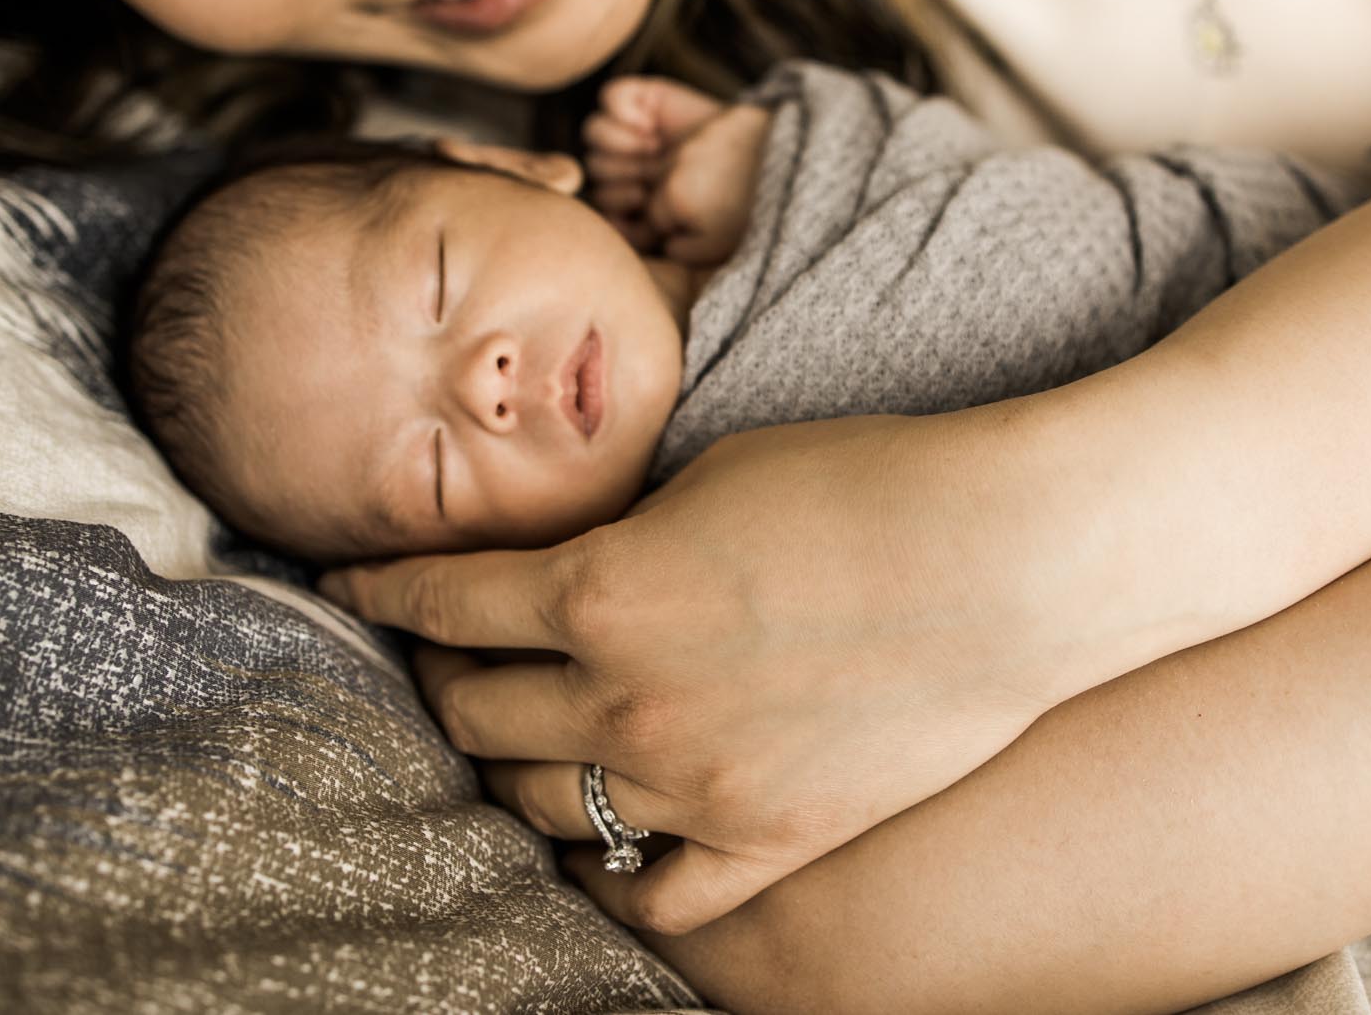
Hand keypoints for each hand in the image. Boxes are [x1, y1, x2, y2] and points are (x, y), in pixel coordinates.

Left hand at [315, 393, 1177, 933]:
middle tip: (441, 662)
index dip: (383, 591)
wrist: (1016, 559)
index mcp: (599, 588)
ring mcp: (695, 784)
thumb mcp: (713, 477)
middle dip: (439, 682)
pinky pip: (652, 893)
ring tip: (510, 745)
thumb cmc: (870, 483)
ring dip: (508, 771)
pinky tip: (594, 847)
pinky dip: (605, 874)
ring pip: (543, 807)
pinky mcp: (769, 838)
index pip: (442, 600)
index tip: (354, 587)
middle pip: (473, 713)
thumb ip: (620, 540)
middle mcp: (625, 698)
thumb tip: (572, 573)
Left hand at [583, 75, 771, 264]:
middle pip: (594, 169)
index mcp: (648, 199)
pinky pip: (612, 97)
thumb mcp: (699, 239)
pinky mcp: (654, 99)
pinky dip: (620, 113)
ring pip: (594, 135)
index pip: (601, 203)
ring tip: (649, 149)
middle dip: (616, 177)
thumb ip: (654, 237)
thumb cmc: (741, 208)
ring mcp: (645, 130)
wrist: (773, 164)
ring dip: (617, 148)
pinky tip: (646, 127)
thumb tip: (618, 227)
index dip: (613, 204)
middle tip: (647, 177)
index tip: (642, 201)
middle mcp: (642, 164)